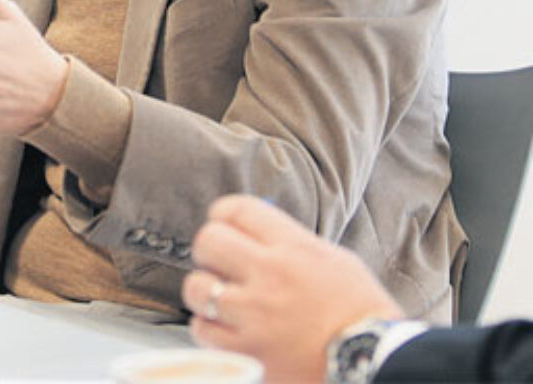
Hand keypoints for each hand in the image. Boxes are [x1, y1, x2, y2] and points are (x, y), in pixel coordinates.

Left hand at [183, 195, 401, 383]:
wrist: (376, 363)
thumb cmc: (360, 312)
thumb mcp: (335, 260)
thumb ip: (292, 242)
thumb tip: (255, 228)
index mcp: (295, 248)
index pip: (238, 209)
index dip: (224, 215)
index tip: (225, 226)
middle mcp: (270, 275)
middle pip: (208, 240)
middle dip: (210, 251)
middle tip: (221, 265)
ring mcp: (255, 314)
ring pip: (196, 287)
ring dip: (205, 292)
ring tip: (223, 302)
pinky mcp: (246, 350)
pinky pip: (201, 329)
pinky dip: (209, 329)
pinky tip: (228, 330)